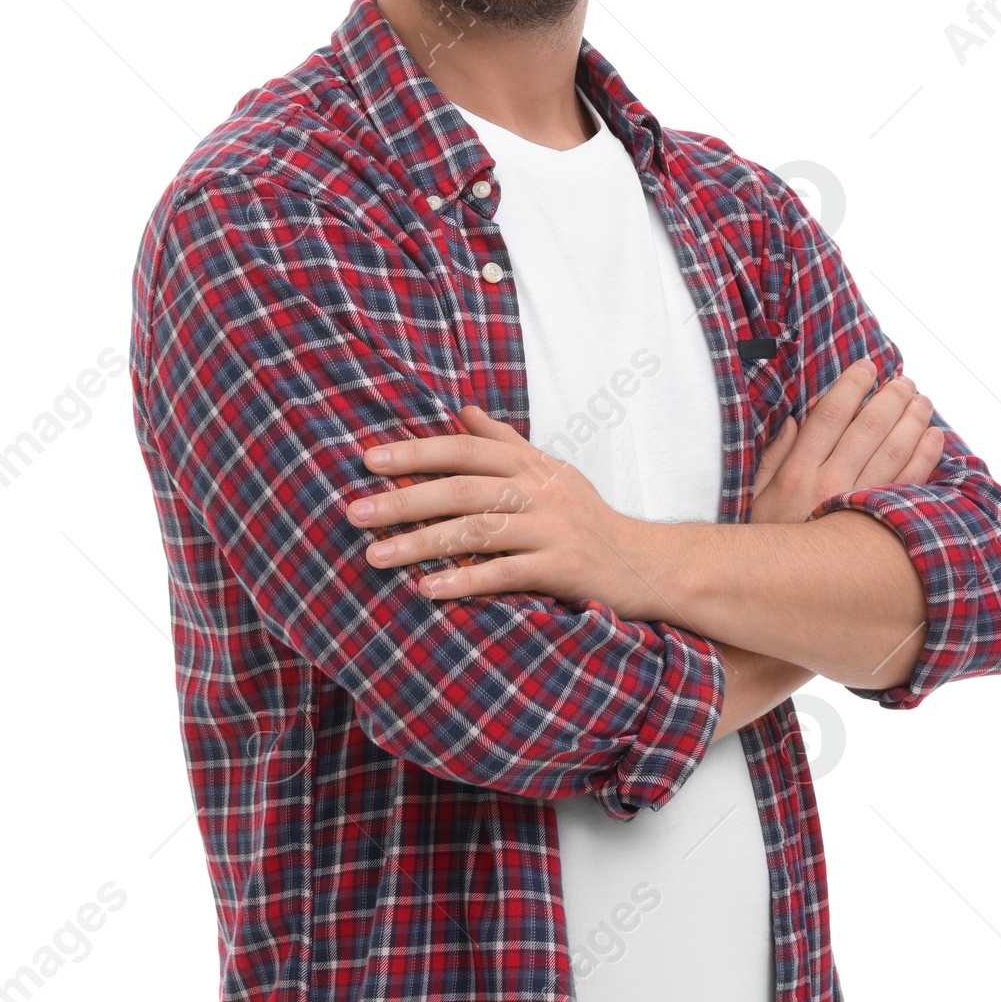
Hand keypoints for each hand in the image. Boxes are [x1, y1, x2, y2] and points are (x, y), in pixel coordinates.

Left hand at [349, 405, 666, 613]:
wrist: (646, 564)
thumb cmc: (588, 519)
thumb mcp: (551, 473)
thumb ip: (506, 444)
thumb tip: (465, 411)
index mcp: (532, 466)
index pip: (465, 450)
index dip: (417, 453)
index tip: (369, 460)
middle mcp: (541, 491)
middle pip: (462, 489)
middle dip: (404, 500)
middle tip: (355, 513)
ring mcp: (553, 528)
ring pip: (477, 531)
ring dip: (421, 544)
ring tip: (376, 557)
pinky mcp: (563, 568)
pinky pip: (505, 573)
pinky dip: (464, 581)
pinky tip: (427, 590)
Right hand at [750, 358, 941, 526]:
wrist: (782, 593)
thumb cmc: (770, 541)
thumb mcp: (757, 495)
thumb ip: (775, 455)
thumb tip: (795, 421)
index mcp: (797, 472)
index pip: (831, 413)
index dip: (853, 385)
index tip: (867, 367)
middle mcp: (829, 484)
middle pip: (870, 426)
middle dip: (891, 397)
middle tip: (904, 381)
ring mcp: (858, 505)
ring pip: (896, 450)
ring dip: (913, 420)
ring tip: (922, 401)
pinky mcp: (880, 525)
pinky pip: (910, 483)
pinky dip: (926, 457)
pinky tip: (933, 438)